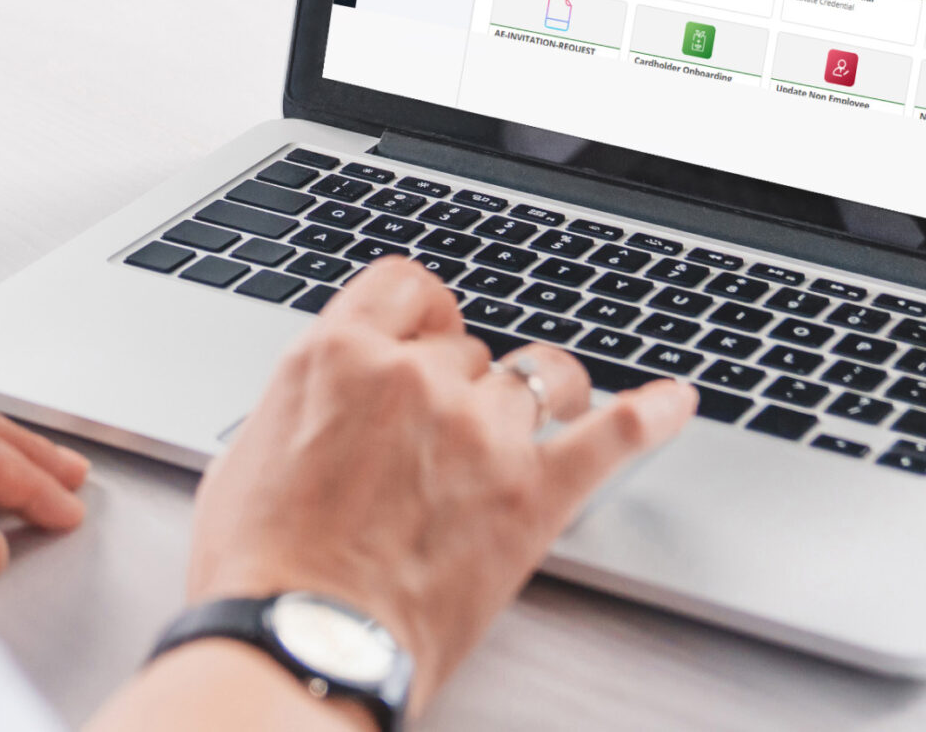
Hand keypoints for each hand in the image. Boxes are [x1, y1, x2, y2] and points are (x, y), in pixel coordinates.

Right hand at [181, 257, 695, 708]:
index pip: (406, 286)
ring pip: (538, 376)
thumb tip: (326, 401)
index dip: (422, 310)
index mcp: (335, 357)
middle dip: (462, 378)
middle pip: (468, 344)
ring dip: (539, 394)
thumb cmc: (260, 565)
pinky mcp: (533, 493)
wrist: (303, 638)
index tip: (430, 330)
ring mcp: (480, 431)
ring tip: (548, 411)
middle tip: (448, 429)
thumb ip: (305, 404)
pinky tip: (675, 401)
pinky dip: (652, 414)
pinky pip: (614, 435)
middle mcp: (413, 379)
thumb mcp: (250, 452)